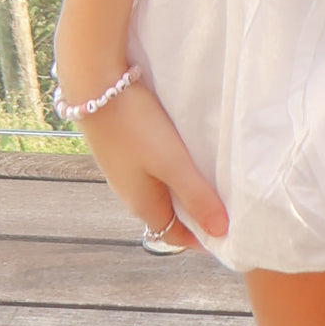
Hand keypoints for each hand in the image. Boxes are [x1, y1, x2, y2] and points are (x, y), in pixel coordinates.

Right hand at [60, 73, 228, 251]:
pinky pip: (155, 168)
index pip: (174, 235)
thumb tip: (220, 232)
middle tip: (228, 202)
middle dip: (196, 212)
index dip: (200, 238)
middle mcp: (132, 192)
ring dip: (186, 187)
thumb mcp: (172, 163)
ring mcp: (126, 170)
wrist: (96, 87)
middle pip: (170, 213)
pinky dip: (174, 168)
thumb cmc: (134, 126)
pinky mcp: (125, 148)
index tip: (228, 234)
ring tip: (214, 175)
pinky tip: (187, 151)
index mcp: (143, 204)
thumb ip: (197, 196)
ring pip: (163, 188)